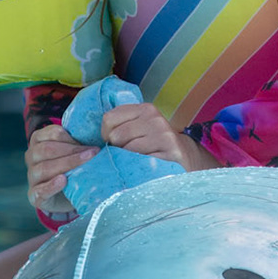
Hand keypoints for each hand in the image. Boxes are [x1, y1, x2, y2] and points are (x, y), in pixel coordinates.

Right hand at [25, 124, 94, 210]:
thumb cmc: (74, 167)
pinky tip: (63, 181)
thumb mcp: (76, 151)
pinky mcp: (34, 195)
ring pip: (44, 168)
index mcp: (39, 139)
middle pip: (47, 149)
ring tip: (84, 167)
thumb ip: (81, 141)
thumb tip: (99, 132)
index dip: (71, 138)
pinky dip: (51, 186)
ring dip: (66, 166)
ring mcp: (32, 176)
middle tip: (93, 154)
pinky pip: (39, 191)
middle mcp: (31, 156)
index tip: (90, 144)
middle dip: (72, 151)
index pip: (53, 134)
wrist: (69, 195)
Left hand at [100, 102, 217, 170]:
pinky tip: (147, 168)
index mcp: (145, 109)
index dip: (106, 134)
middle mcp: (155, 119)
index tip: (114, 142)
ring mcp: (164, 137)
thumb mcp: (140, 126)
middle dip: (117, 149)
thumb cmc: (154, 143)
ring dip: (128, 161)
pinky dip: (140, 169)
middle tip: (128, 154)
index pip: (109, 118)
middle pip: (116, 136)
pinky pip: (142, 163)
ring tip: (138, 160)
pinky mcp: (171, 155)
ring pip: (127, 151)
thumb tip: (92, 139)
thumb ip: (121, 124)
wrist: (185, 156)